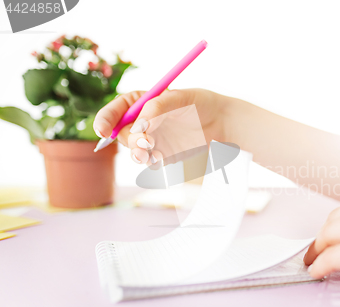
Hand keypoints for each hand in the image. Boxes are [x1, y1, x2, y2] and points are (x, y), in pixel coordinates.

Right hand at [93, 89, 229, 163]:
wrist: (224, 124)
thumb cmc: (203, 103)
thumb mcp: (181, 97)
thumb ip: (158, 108)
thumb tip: (139, 126)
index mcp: (142, 102)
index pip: (116, 110)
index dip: (105, 119)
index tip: (101, 130)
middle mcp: (144, 122)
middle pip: (122, 134)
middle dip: (130, 140)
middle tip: (146, 142)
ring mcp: (153, 140)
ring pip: (135, 152)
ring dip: (140, 154)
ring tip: (155, 151)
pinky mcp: (165, 155)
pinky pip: (152, 163)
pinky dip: (154, 162)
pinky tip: (163, 158)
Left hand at [303, 185, 339, 306]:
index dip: (335, 227)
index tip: (326, 239)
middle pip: (335, 219)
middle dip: (321, 238)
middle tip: (315, 253)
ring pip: (329, 235)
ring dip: (317, 251)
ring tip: (315, 263)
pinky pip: (332, 257)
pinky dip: (320, 266)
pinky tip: (318, 272)